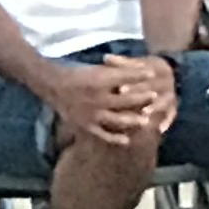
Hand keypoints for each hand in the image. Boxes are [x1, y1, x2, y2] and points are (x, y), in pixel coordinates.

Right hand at [48, 54, 169, 155]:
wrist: (54, 86)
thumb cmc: (80, 75)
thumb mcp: (98, 69)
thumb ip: (118, 71)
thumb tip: (142, 70)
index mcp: (98, 81)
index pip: (123, 77)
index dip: (139, 75)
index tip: (153, 73)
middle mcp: (96, 98)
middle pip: (123, 100)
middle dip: (141, 99)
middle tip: (155, 96)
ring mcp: (91, 114)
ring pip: (116, 119)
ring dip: (132, 120)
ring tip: (146, 121)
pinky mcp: (85, 125)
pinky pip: (102, 134)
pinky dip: (114, 138)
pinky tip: (126, 140)